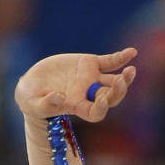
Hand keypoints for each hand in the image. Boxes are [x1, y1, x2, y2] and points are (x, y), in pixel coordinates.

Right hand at [13, 47, 138, 120]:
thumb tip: (59, 97)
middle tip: (121, 81)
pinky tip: (132, 52)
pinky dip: (121, 58)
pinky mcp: (90, 64)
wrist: (34, 85)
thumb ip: (46, 104)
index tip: (102, 99)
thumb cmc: (33, 100)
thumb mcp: (35, 104)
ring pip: (114, 81)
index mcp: (78, 107)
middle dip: (118, 91)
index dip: (101, 107)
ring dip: (124, 77)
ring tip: (131, 70)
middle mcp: (89, 95)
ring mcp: (92, 79)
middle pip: (110, 97)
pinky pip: (110, 62)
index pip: (95, 112)